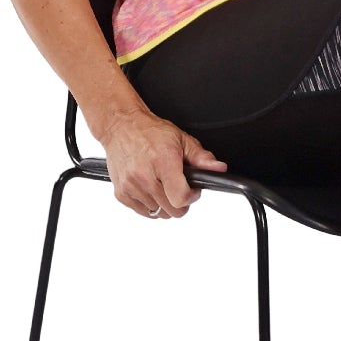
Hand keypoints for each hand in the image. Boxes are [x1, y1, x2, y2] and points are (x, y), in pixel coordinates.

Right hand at [99, 109, 228, 218]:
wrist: (121, 127)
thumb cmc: (150, 132)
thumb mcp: (182, 140)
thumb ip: (202, 158)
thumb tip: (218, 169)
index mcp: (163, 162)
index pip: (180, 198)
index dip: (191, 197)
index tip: (192, 189)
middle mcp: (144, 176)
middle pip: (172, 210)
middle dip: (180, 201)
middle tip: (178, 185)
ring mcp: (131, 186)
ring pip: (158, 213)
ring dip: (164, 203)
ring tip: (163, 184)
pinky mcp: (121, 193)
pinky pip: (143, 211)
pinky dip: (150, 204)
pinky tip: (151, 188)